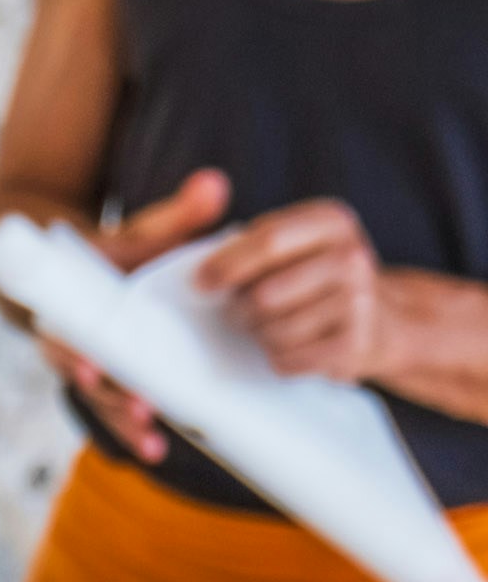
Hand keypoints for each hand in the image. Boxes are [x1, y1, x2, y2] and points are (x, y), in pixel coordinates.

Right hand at [39, 167, 232, 463]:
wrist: (68, 276)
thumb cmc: (113, 252)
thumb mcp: (141, 230)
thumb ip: (178, 214)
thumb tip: (215, 186)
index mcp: (71, 300)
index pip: (66, 328)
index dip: (74, 348)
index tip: (89, 364)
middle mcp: (72, 340)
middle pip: (83, 374)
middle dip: (109, 392)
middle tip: (139, 406)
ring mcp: (89, 366)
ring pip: (100, 398)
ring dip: (123, 420)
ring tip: (152, 439)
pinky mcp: (109, 384)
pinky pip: (117, 412)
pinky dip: (133, 432)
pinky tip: (156, 450)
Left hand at [196, 199, 389, 380]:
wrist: (382, 321)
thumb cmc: (317, 280)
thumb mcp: (298, 245)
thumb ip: (256, 244)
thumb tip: (204, 271)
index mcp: (331, 221)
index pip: (268, 240)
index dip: (227, 264)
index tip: (200, 284)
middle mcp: (350, 256)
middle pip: (264, 294)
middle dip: (240, 310)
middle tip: (241, 314)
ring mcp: (358, 301)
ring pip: (274, 331)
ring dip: (261, 336)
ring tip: (274, 329)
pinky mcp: (354, 344)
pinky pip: (289, 359)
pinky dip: (280, 358)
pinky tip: (294, 347)